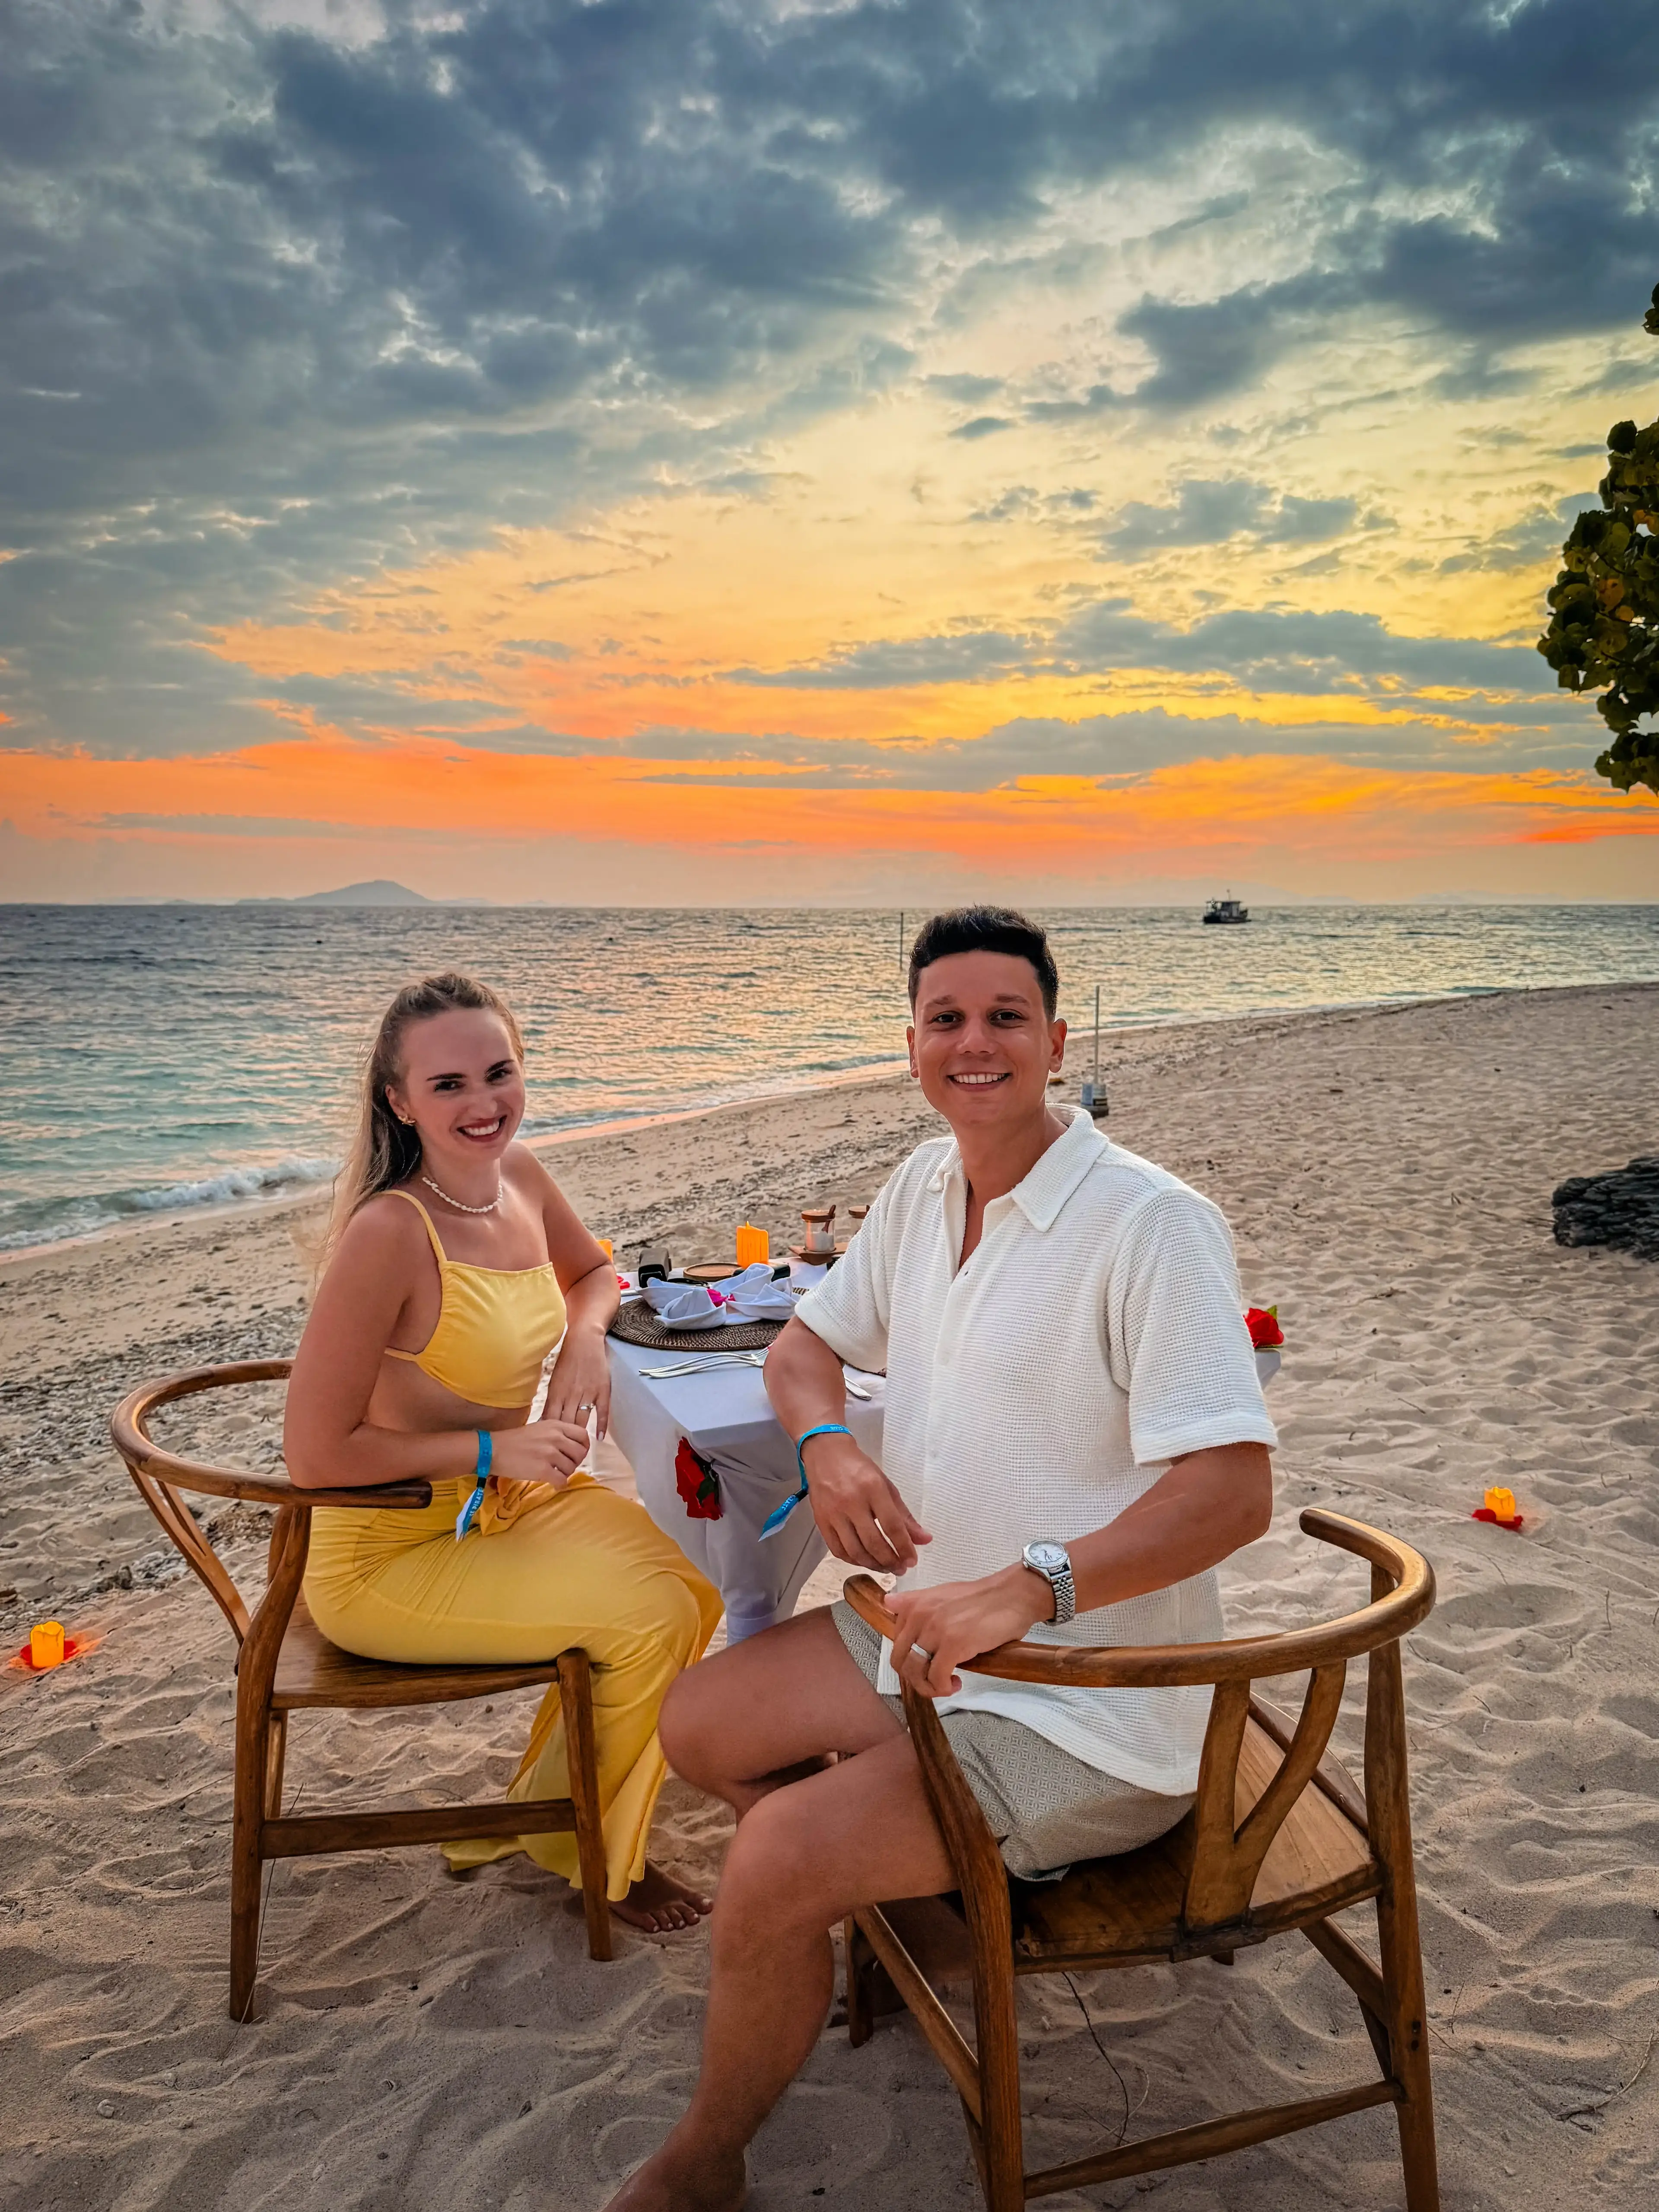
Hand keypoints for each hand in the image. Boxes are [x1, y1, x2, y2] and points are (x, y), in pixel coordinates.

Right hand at [490, 1417, 593, 1489]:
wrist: (494, 1450)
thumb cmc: (514, 1440)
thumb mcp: (539, 1429)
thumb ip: (556, 1434)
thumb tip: (571, 1448)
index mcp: (555, 1425)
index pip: (583, 1435)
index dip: (583, 1447)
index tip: (576, 1454)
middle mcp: (555, 1437)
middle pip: (580, 1453)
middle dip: (575, 1462)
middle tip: (564, 1466)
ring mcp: (549, 1453)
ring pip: (572, 1468)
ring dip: (565, 1474)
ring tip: (554, 1474)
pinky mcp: (542, 1469)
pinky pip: (562, 1481)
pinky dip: (560, 1485)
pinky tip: (554, 1484)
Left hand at [544, 1324, 610, 1439]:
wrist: (584, 1340)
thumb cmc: (567, 1360)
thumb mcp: (554, 1379)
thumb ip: (552, 1400)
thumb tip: (545, 1420)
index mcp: (556, 1392)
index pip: (551, 1419)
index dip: (549, 1434)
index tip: (547, 1447)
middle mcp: (571, 1394)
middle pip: (565, 1423)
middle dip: (563, 1440)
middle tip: (563, 1454)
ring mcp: (588, 1392)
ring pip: (581, 1419)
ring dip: (579, 1436)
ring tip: (578, 1450)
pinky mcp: (602, 1390)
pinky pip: (602, 1411)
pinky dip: (601, 1425)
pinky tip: (599, 1438)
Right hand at [801, 1431, 930, 1573]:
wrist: (825, 1454)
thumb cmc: (859, 1468)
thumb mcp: (886, 1486)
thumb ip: (904, 1515)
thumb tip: (924, 1539)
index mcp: (872, 1489)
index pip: (892, 1525)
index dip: (904, 1547)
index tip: (913, 1561)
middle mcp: (851, 1502)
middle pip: (873, 1542)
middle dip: (890, 1560)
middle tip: (900, 1568)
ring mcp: (833, 1513)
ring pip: (855, 1550)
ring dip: (873, 1564)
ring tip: (885, 1567)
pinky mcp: (821, 1521)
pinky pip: (838, 1550)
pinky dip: (853, 1560)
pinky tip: (865, 1561)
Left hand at [886, 1566, 1050, 1699]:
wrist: (1012, 1595)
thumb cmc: (982, 1599)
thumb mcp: (941, 1594)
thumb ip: (914, 1603)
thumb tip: (888, 1602)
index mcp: (914, 1604)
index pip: (896, 1643)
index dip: (910, 1659)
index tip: (927, 1663)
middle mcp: (919, 1615)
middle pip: (900, 1660)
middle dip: (916, 1677)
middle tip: (935, 1680)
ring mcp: (935, 1630)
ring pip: (915, 1672)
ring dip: (929, 1686)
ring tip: (947, 1684)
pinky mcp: (953, 1645)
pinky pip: (936, 1679)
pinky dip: (944, 1688)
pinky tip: (956, 1683)